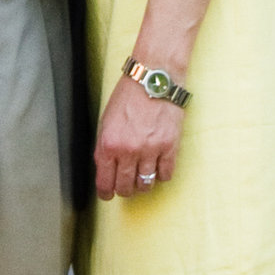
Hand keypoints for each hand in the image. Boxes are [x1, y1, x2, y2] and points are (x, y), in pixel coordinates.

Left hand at [93, 70, 183, 201]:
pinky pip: (165, 175)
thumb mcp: (107, 121)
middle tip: (126, 186)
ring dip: (143, 184)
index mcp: (108, 144)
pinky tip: (158, 166)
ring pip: (146, 184)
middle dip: (124, 190)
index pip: (105, 182)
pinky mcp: (169, 147)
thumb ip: (105, 146)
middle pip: (126, 187)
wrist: (154, 78)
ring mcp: (150, 150)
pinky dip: (161, 175)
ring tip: (142, 176)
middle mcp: (128, 150)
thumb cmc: (129, 95)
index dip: (106, 193)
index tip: (108, 195)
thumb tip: (106, 169)